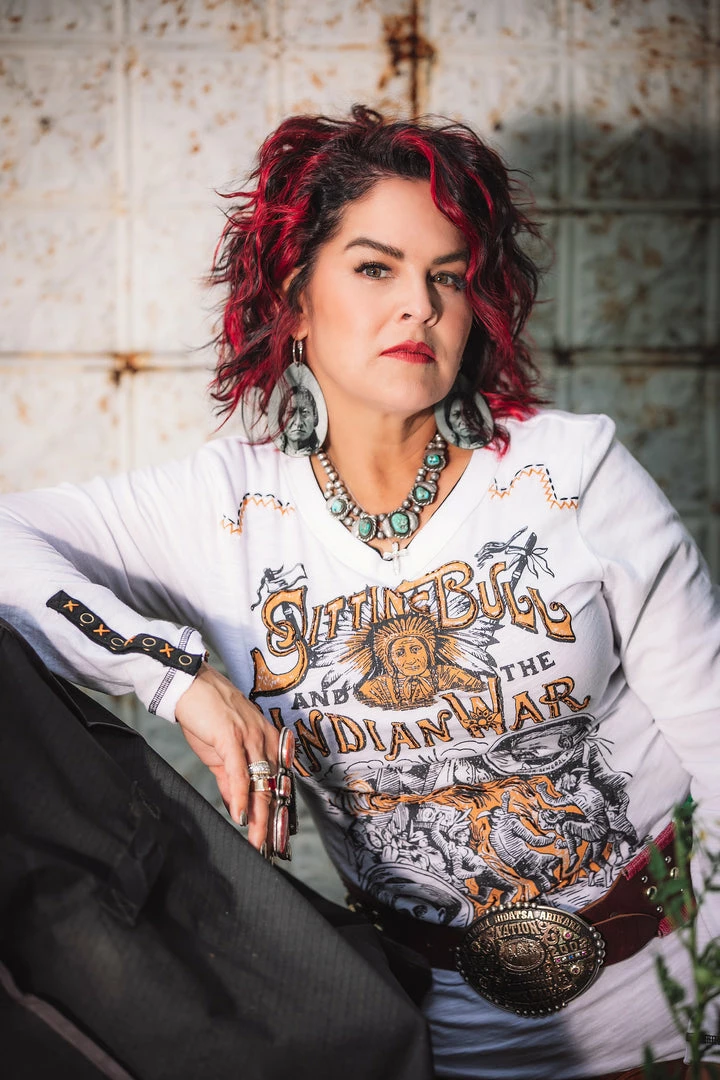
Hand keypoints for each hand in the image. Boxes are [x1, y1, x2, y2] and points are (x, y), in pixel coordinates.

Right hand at [175, 662, 277, 850]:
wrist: (188, 684)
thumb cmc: (205, 715)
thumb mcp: (221, 751)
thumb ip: (230, 780)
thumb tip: (238, 808)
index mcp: (266, 740)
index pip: (277, 782)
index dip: (279, 811)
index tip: (277, 838)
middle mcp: (265, 738)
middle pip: (273, 786)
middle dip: (273, 821)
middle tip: (272, 849)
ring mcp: (250, 736)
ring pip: (260, 783)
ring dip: (260, 816)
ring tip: (257, 841)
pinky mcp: (231, 735)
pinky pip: (240, 771)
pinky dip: (241, 795)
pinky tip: (241, 815)